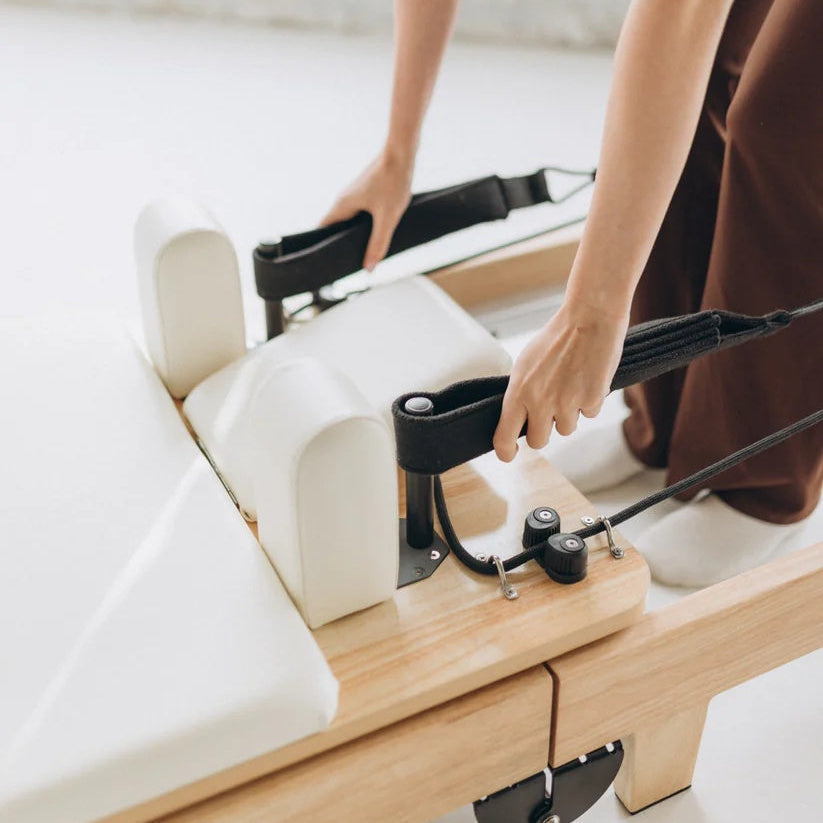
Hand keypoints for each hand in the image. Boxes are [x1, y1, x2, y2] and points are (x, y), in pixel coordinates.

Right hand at [321, 147, 413, 270]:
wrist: (401, 153)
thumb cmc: (393, 182)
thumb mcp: (387, 218)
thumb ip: (378, 244)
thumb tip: (368, 268)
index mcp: (342, 206)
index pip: (322, 230)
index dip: (321, 246)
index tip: (325, 262)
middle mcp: (343, 200)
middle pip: (334, 227)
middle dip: (337, 244)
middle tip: (344, 264)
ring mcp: (353, 195)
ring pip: (347, 220)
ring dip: (350, 234)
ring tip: (359, 253)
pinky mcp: (364, 191)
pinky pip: (357, 212)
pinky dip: (360, 225)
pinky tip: (372, 233)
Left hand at [493, 297, 629, 461]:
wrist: (589, 318)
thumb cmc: (557, 337)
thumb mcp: (526, 363)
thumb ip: (521, 392)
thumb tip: (517, 417)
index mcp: (519, 391)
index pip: (504, 435)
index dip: (505, 450)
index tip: (509, 454)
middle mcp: (541, 402)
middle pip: (539, 441)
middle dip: (544, 431)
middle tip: (549, 413)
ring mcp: (567, 403)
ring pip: (566, 428)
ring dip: (569, 414)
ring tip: (571, 385)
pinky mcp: (592, 400)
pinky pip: (588, 413)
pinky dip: (589, 402)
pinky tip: (587, 379)